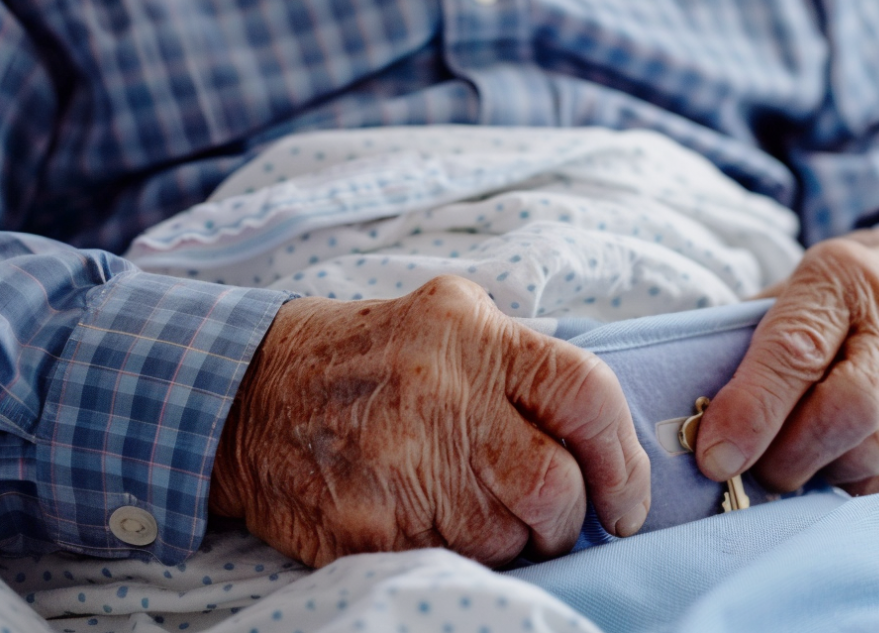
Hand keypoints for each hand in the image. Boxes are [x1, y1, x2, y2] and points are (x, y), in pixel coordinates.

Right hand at [210, 275, 650, 567]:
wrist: (251, 396)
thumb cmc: (373, 353)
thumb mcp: (453, 313)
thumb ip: (526, 355)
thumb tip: (603, 431)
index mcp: (473, 338)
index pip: (585, 395)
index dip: (623, 458)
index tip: (627, 500)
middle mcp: (442, 398)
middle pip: (552, 485)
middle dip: (569, 516)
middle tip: (556, 518)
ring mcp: (401, 469)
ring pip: (507, 538)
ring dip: (515, 541)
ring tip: (485, 514)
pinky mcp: (367, 529)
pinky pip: (451, 564)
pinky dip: (464, 559)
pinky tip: (443, 528)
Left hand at [695, 227, 878, 493]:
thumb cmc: (824, 299)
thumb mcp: (782, 292)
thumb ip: (741, 342)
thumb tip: (691, 416)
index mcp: (842, 278)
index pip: (797, 351)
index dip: (753, 411)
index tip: (714, 456)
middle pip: (849, 409)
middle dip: (786, 454)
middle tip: (746, 468)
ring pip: (871, 453)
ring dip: (812, 473)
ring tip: (779, 464)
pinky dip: (841, 483)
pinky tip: (819, 466)